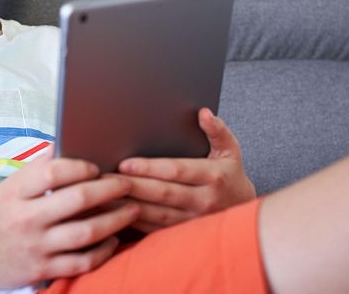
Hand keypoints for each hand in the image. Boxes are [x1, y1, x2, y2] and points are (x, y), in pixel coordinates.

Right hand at [0, 147, 139, 288]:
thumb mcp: (9, 186)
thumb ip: (38, 167)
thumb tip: (64, 142)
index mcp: (16, 192)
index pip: (53, 172)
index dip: (81, 166)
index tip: (97, 167)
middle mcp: (25, 219)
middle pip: (77, 200)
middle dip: (109, 189)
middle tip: (126, 184)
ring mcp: (35, 247)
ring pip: (85, 233)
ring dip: (115, 220)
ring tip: (132, 209)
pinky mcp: (42, 271)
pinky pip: (82, 262)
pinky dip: (104, 251)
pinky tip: (114, 240)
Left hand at [114, 108, 255, 232]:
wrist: (243, 210)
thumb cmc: (230, 174)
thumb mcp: (230, 150)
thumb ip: (217, 130)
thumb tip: (203, 113)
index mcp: (213, 176)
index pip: (176, 171)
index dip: (149, 168)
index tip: (125, 163)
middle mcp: (204, 201)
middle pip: (162, 194)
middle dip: (132, 186)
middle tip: (106, 178)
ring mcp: (194, 221)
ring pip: (156, 215)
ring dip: (129, 206)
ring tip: (105, 195)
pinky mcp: (185, 234)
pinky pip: (156, 230)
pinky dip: (135, 223)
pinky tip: (117, 213)